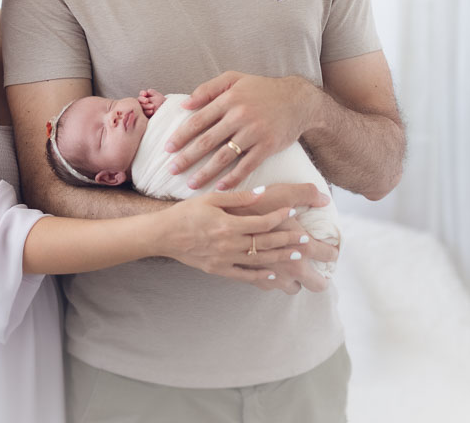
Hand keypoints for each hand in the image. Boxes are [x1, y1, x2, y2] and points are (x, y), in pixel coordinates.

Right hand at [138, 89, 165, 117]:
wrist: (167, 111)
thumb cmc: (163, 103)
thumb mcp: (159, 96)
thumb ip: (153, 92)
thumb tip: (148, 91)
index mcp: (146, 96)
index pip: (142, 94)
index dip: (142, 93)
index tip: (145, 94)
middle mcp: (144, 102)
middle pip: (139, 100)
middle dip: (143, 100)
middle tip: (147, 100)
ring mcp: (144, 109)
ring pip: (141, 107)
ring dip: (145, 106)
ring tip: (152, 106)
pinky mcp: (145, 115)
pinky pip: (144, 114)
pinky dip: (147, 112)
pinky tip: (151, 112)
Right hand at [157, 184, 331, 288]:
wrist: (164, 234)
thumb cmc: (186, 213)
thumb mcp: (210, 198)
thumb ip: (238, 198)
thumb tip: (262, 193)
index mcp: (228, 224)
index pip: (262, 222)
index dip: (280, 218)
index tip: (293, 213)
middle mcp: (229, 244)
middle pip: (266, 243)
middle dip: (288, 240)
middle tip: (305, 238)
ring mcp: (224, 259)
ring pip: (259, 261)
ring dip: (280, 257)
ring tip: (297, 254)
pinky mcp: (218, 270)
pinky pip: (244, 275)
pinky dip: (260, 276)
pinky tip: (274, 276)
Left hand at [167, 71, 317, 189]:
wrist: (299, 100)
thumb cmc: (262, 89)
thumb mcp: (234, 78)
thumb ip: (208, 88)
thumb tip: (184, 103)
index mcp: (228, 99)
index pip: (197, 120)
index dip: (180, 136)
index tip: (167, 148)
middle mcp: (239, 116)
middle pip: (206, 142)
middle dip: (186, 158)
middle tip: (171, 170)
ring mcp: (254, 132)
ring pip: (223, 157)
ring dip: (205, 173)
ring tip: (190, 184)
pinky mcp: (268, 147)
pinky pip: (246, 166)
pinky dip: (232, 178)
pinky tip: (220, 187)